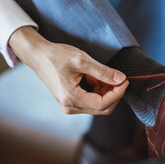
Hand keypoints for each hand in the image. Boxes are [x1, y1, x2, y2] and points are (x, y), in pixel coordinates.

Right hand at [9, 26, 128, 114]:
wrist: (38, 55)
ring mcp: (69, 105)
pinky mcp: (70, 101)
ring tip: (102, 74)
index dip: (118, 93)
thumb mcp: (82, 60)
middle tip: (118, 77)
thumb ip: (103, 71)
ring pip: (98, 105)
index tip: (125, 80)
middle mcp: (70, 107)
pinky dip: (98, 90)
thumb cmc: (56, 56)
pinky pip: (91, 101)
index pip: (103, 104)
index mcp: (71, 99)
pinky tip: (95, 77)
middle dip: (113, 93)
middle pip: (102, 108)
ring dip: (106, 91)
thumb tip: (121, 78)